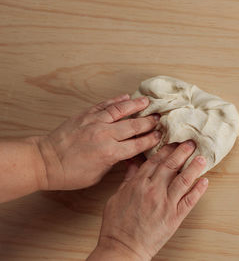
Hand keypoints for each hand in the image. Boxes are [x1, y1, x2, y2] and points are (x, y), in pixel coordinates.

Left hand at [37, 94, 160, 189]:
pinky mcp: (85, 115)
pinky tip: (125, 96)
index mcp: (110, 153)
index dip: (151, 139)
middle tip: (159, 118)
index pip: (137, 144)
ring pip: (120, 110)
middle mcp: (105, 135)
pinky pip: (104, 105)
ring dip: (136, 105)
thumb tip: (127, 153)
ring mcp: (95, 123)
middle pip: (133, 126)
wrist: (46, 162)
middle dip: (148, 122)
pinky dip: (116, 100)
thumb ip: (115, 162)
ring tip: (147, 101)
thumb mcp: (98, 175)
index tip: (160, 135)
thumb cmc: (71, 173)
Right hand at [88, 142, 208, 260]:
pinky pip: (190, 200)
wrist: (122, 248)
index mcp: (138, 184)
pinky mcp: (174, 216)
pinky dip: (199, 189)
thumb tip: (134, 164)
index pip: (155, 160)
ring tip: (202, 157)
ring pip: (184, 179)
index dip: (166, 149)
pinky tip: (205, 181)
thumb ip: (128, 179)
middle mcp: (153, 190)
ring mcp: (165, 203)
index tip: (174, 141)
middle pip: (171, 165)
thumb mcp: (116, 197)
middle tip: (191, 143)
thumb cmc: (116, 225)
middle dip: (182, 151)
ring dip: (194, 166)